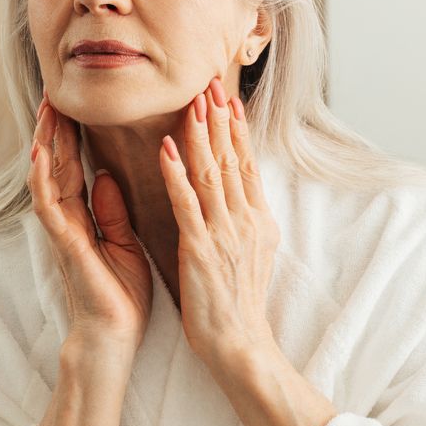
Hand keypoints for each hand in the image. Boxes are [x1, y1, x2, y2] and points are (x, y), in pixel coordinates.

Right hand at [28, 90, 152, 352]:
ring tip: (47, 109)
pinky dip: (43, 178)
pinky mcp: (65, 244)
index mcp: (85, 218)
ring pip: (48, 176)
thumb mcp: (124, 244)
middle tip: (54, 92)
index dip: (74, 136)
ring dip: (46, 142)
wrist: (114, 337)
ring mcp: (62, 230)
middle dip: (56, 128)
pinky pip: (49, 205)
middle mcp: (68, 219)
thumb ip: (113, 211)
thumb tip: (107, 176)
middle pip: (58, 164)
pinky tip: (41, 152)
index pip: (76, 167)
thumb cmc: (121, 296)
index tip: (74, 104)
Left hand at [158, 77, 280, 364]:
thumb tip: (242, 190)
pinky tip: (168, 148)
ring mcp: (224, 233)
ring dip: (200, 134)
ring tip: (191, 102)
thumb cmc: (239, 301)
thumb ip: (245, 217)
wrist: (240, 342)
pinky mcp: (200, 248)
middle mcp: (245, 219)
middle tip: (209, 82)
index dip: (235, 128)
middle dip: (219, 119)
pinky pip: (187, 203)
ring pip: (211, 173)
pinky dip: (177, 173)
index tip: (226, 98)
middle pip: (230, 158)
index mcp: (257, 219)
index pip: (245, 163)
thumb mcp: (253, 251)